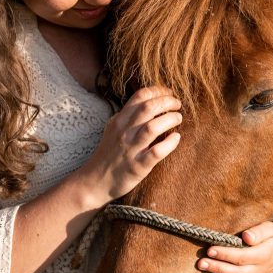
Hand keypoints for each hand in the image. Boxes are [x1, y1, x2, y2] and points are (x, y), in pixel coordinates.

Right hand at [81, 86, 181, 202]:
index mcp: (119, 121)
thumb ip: (128, 116)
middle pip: (148, 107)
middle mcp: (124, 132)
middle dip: (167, 102)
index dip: (158, 91)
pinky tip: (176, 138)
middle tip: (177, 105)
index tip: (169, 93)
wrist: (94, 182)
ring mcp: (131, 149)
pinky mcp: (138, 167)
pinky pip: (157, 152)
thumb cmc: (108, 154)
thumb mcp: (113, 129)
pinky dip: (170, 143)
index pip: (140, 96)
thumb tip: (148, 102)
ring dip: (170, 119)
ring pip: (153, 127)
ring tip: (178, 118)